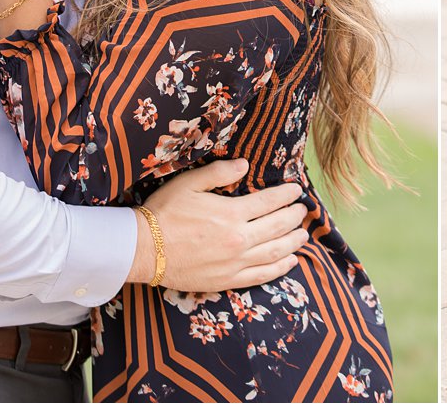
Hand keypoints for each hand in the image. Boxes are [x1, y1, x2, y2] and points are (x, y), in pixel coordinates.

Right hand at [133, 159, 309, 290]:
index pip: (270, 202)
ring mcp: (235, 263)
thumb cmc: (164, 212)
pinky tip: (290, 262)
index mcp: (231, 213)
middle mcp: (239, 240)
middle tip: (303, 211)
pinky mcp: (227, 281)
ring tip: (303, 235)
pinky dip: (280, 268)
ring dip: (293, 242)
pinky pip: (261, 276)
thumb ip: (220, 172)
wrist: (143, 250)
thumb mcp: (189, 183)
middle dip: (294, 217)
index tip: (296, 191)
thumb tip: (245, 165)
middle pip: (278, 227)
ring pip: (275, 252)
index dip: (286, 195)